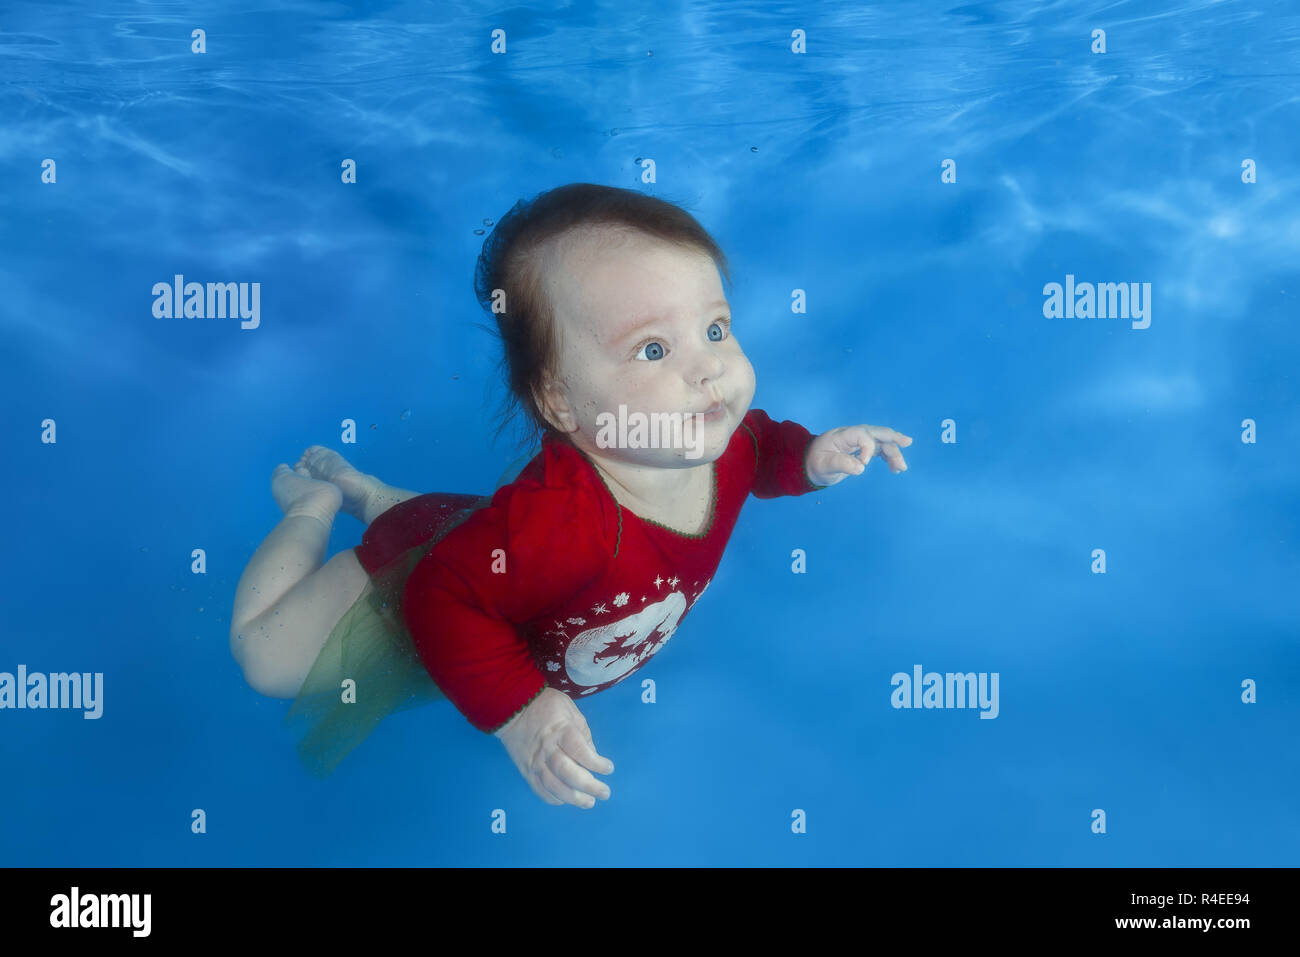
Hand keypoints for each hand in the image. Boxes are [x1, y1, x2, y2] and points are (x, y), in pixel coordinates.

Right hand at [493, 687, 613, 808]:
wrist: (511, 707)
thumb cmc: (547, 706)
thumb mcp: (571, 711)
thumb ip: (583, 734)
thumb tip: (593, 757)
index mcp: (561, 731)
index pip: (580, 751)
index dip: (596, 763)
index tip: (609, 769)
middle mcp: (547, 748)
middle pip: (567, 772)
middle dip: (588, 786)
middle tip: (604, 793)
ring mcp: (535, 761)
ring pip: (553, 785)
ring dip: (573, 798)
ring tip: (589, 803)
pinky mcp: (526, 770)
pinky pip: (539, 789)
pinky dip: (553, 798)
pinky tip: (566, 800)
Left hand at [806, 424, 911, 485]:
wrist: (810, 465)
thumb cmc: (814, 464)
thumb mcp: (824, 466)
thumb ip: (841, 464)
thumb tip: (860, 468)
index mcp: (842, 435)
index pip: (861, 434)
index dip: (867, 448)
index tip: (863, 465)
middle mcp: (852, 435)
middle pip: (876, 433)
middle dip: (892, 437)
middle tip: (908, 442)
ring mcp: (858, 442)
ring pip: (880, 442)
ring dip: (893, 452)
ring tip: (901, 468)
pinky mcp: (861, 449)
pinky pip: (879, 449)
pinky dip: (888, 457)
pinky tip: (895, 468)